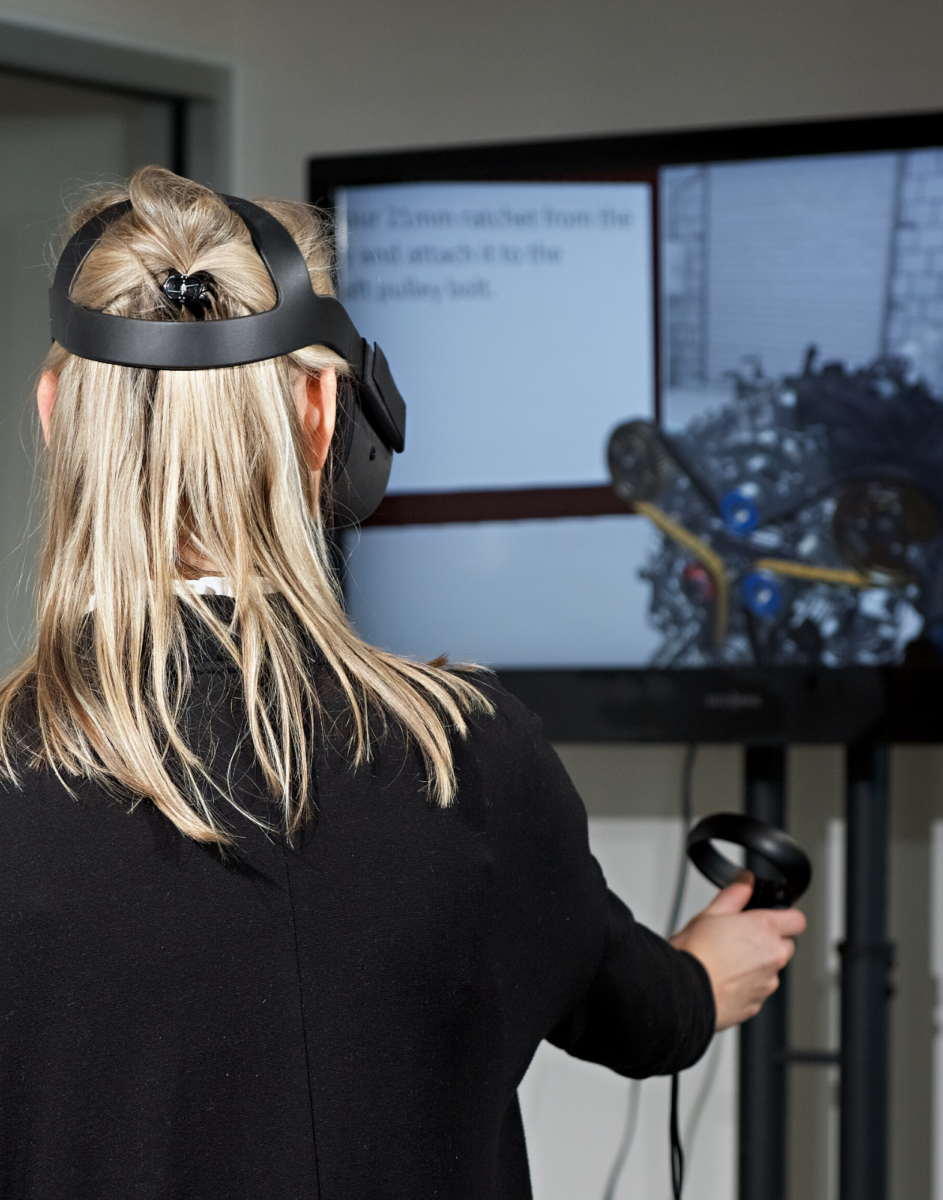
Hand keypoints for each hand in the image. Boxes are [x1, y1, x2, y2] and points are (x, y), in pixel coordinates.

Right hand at [669, 877, 806, 1030]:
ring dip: (757, 965)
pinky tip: (724, 979)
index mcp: (765, 928)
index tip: (772, 919)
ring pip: (771, 969)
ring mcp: (767, 982)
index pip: (797, 920)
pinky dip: (747, 985)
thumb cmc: (695, 952)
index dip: (785, 918)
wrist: (685, 991)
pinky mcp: (757, 1004)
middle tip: (742, 939)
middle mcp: (773, 956)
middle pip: (786, 945)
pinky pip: (758, 990)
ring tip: (727, 962)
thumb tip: (745, 883)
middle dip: (770, 942)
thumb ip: (734, 895)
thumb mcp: (710, 913)